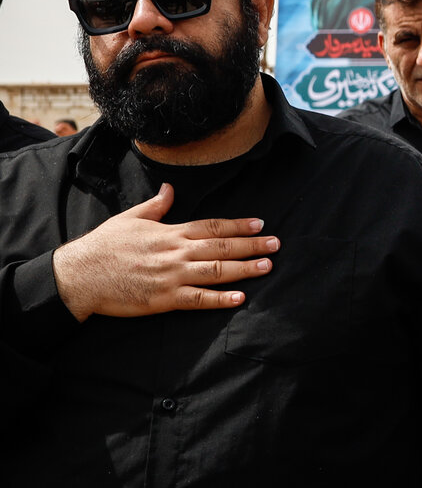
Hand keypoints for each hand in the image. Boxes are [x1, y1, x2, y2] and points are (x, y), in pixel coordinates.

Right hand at [51, 183, 278, 321]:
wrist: (79, 275)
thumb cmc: (103, 246)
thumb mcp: (130, 218)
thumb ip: (156, 205)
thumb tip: (170, 188)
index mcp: (170, 232)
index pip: (212, 226)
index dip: (238, 225)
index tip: (260, 223)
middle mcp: (176, 252)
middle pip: (222, 247)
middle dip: (251, 245)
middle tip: (276, 244)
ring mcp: (172, 276)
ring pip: (216, 272)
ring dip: (245, 269)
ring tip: (267, 266)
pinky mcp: (164, 299)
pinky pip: (198, 299)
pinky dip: (220, 299)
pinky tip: (240, 298)